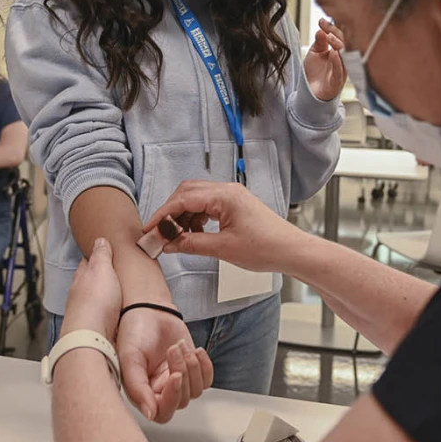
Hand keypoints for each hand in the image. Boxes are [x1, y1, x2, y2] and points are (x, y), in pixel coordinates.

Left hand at [62, 238, 122, 339]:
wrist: (90, 337)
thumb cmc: (94, 303)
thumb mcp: (102, 269)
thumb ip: (101, 255)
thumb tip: (99, 241)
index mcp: (82, 277)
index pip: (88, 262)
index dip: (97, 256)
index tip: (105, 252)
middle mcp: (81, 295)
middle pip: (90, 282)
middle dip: (100, 278)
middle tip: (114, 274)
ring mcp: (87, 313)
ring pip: (95, 300)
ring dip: (104, 297)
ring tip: (117, 294)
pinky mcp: (95, 328)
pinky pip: (103, 316)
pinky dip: (109, 313)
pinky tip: (116, 314)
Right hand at [117, 306, 211, 423]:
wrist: (149, 310)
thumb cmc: (134, 332)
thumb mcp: (129, 358)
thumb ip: (137, 387)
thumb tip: (149, 414)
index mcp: (142, 393)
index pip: (162, 413)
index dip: (172, 398)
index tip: (175, 376)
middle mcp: (160, 392)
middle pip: (182, 400)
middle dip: (181, 371)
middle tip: (172, 349)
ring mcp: (177, 381)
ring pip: (196, 390)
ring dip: (192, 366)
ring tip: (177, 345)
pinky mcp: (191, 371)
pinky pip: (207, 380)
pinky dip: (205, 365)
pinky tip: (195, 350)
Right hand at [144, 181, 302, 272]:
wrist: (291, 251)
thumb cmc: (265, 248)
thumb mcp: (223, 249)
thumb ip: (191, 243)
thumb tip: (168, 243)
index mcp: (224, 195)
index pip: (183, 199)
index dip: (162, 214)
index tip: (149, 228)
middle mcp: (227, 190)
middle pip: (187, 193)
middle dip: (170, 212)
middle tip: (159, 233)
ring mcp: (232, 196)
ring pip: (196, 199)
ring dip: (183, 216)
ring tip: (177, 238)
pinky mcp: (235, 205)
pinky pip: (207, 205)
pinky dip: (196, 218)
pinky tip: (194, 234)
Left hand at [304, 18, 345, 100]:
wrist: (310, 93)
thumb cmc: (315, 73)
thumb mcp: (314, 53)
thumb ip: (319, 42)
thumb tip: (321, 30)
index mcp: (338, 51)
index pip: (339, 36)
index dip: (331, 27)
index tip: (321, 21)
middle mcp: (343, 59)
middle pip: (345, 43)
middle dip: (336, 33)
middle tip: (327, 27)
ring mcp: (342, 70)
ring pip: (345, 55)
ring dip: (338, 45)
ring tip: (330, 37)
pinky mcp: (338, 81)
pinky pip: (341, 70)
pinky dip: (337, 62)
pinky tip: (333, 54)